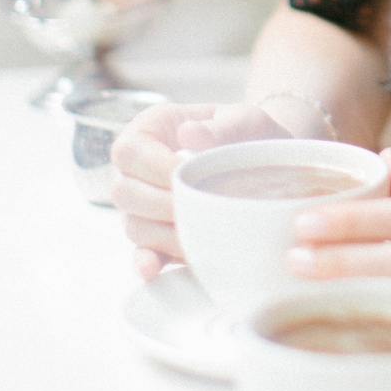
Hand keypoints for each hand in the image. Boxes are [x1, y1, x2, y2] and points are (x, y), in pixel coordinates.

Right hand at [108, 101, 296, 278]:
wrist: (267, 165)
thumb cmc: (249, 136)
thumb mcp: (243, 121)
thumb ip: (217, 127)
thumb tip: (188, 134)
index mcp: (149, 130)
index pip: (128, 151)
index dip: (154, 167)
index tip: (189, 173)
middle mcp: (136, 168)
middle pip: (123, 191)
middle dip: (161, 204)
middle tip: (200, 206)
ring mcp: (143, 204)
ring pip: (133, 225)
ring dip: (163, 234)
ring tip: (201, 231)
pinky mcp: (157, 235)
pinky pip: (142, 252)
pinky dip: (148, 261)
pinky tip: (154, 269)